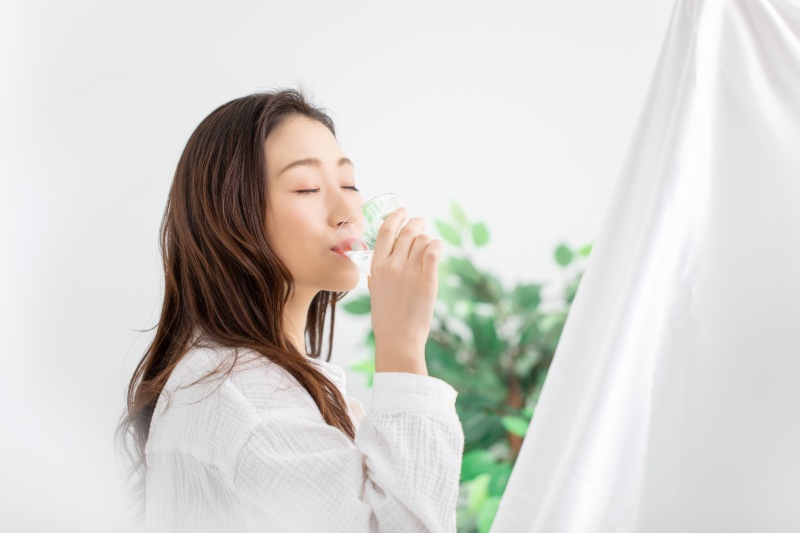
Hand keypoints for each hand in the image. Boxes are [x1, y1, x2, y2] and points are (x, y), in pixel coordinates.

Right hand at [367, 207, 442, 374]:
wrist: (398, 339)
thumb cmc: (386, 318)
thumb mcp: (375, 292)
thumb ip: (376, 275)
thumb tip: (376, 267)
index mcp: (377, 267)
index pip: (386, 231)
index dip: (395, 217)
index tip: (402, 211)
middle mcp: (392, 266)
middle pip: (406, 232)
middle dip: (415, 222)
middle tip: (420, 221)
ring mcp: (410, 272)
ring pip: (422, 240)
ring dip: (427, 238)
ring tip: (428, 243)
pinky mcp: (427, 280)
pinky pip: (434, 251)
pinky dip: (437, 245)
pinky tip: (437, 248)